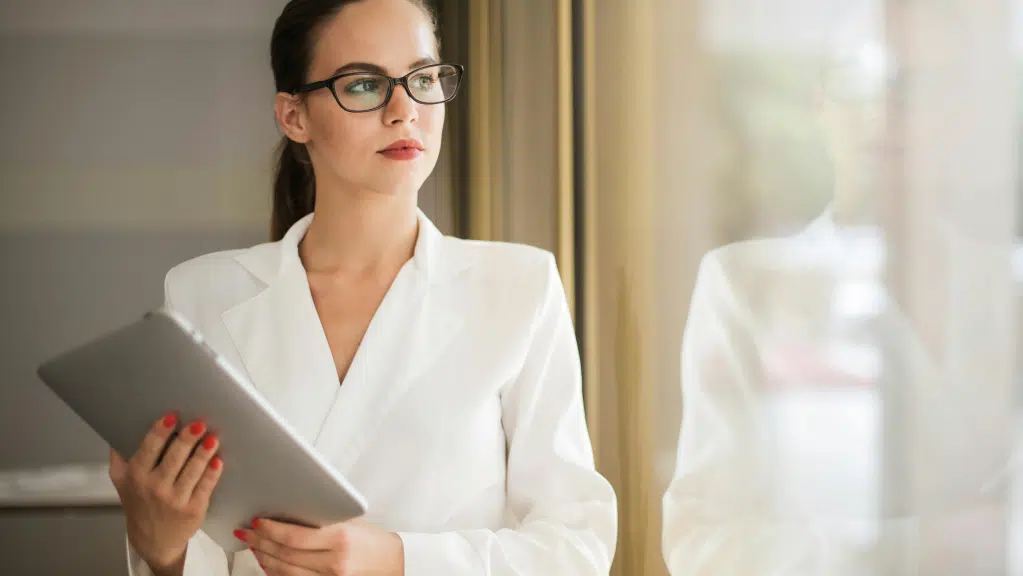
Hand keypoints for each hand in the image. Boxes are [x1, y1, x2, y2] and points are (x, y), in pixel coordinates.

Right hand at [108, 412, 223, 574]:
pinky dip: (212, 473)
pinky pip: (205, 487)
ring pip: (192, 471)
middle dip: (187, 439)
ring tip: (212, 438)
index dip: (161, 431)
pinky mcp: (193, 509)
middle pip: (174, 458)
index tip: (172, 416)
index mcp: (136, 475)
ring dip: (204, 453)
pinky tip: (218, 460)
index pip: (149, 448)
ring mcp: (175, 500)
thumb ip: (119, 455)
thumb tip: (119, 425)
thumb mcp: (121, 480)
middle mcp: (154, 487)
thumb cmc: (139, 502)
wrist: (152, 539)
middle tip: (199, 423)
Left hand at [237, 517, 403, 575]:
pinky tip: (268, 563)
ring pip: (285, 572)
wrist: (392, 563)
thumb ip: (322, 520)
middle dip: (261, 542)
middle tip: (246, 532)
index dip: (271, 530)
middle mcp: (334, 562)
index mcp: (340, 539)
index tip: (257, 522)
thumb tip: (288, 512)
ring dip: (264, 558)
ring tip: (253, 545)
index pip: (295, 537)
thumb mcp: (349, 522)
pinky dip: (276, 573)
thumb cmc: (372, 540)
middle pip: (285, 555)